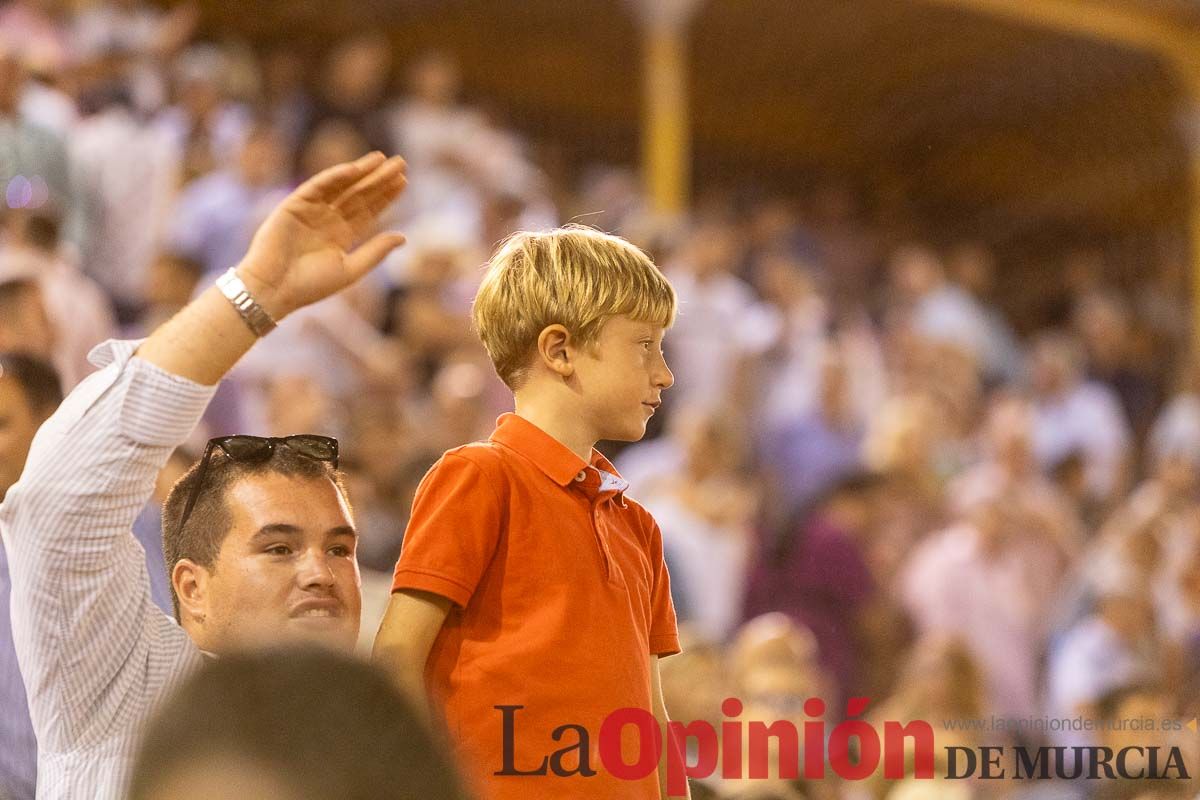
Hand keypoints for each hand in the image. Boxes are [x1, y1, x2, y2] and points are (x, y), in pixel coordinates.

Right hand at [235, 152, 407, 318]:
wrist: (274, 290)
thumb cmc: (310, 286)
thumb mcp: (350, 269)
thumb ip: (376, 252)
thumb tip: (404, 236)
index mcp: (341, 235)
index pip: (368, 210)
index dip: (386, 196)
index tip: (403, 181)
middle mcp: (328, 219)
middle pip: (359, 194)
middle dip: (379, 178)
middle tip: (401, 162)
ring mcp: (311, 210)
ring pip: (341, 186)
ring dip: (361, 171)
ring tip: (382, 159)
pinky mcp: (294, 205)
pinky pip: (317, 186)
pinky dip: (334, 176)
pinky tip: (355, 169)